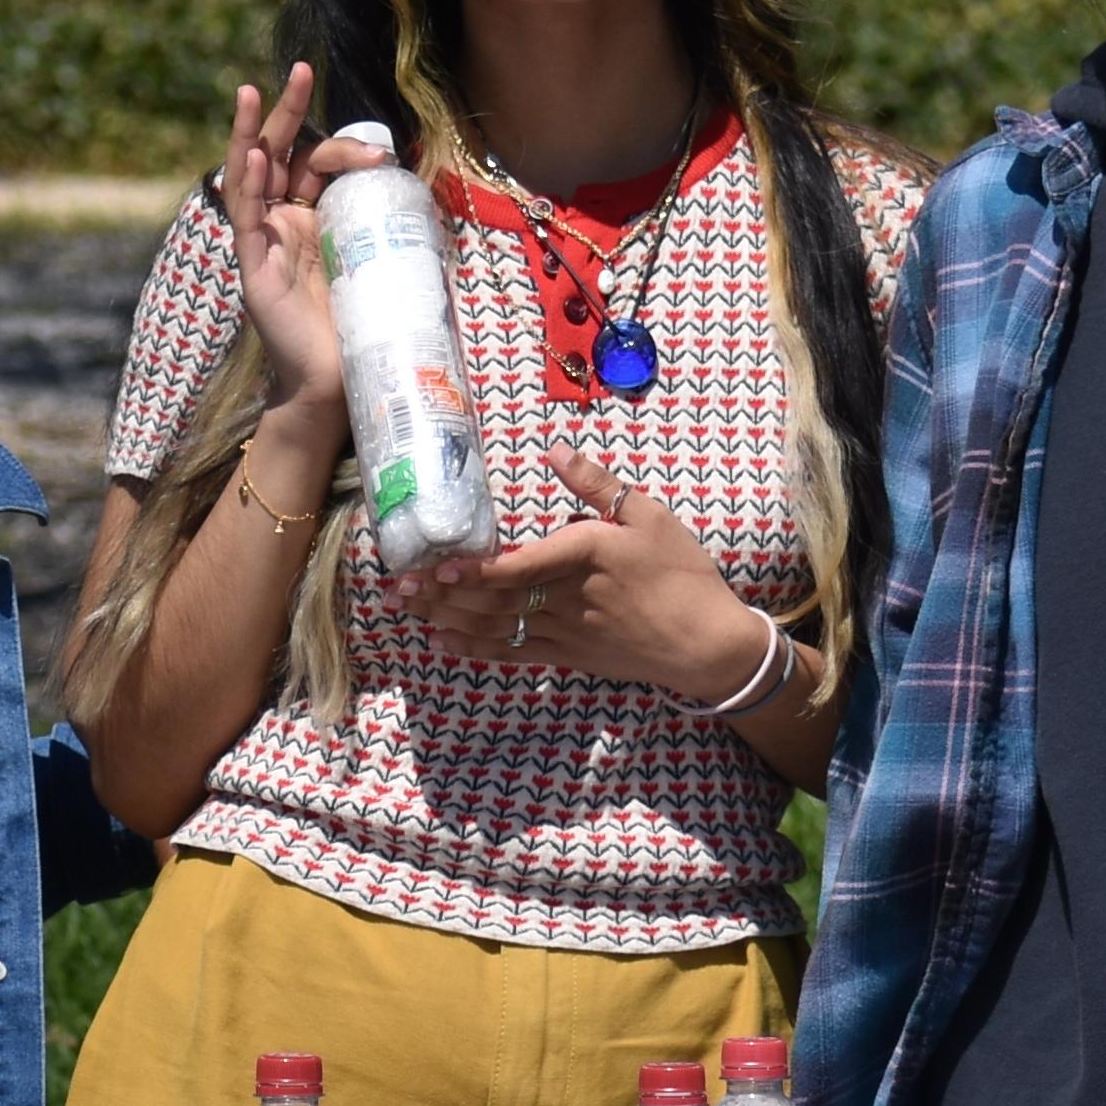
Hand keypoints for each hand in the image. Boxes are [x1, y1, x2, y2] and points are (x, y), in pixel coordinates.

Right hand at [210, 69, 371, 444]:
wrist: (336, 381)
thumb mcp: (380, 263)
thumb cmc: (360, 326)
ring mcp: (264, 240)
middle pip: (282, 153)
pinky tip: (253, 155)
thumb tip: (439, 199)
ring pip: (251, 174)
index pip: (321, 163)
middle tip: (301, 68)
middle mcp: (284, 220)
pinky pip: (244, 217)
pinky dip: (247, 184)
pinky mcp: (252, 265)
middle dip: (289, 110)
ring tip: (253, 91)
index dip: (349, 149)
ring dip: (251, 132)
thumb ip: (392, 231)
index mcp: (314, 216)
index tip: (384, 154)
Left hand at [397, 447, 767, 698]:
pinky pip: (513, 653)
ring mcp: (564, 631)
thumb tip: (556, 450)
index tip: (435, 565)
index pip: (517, 567)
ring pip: (495, 626)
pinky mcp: (568, 655)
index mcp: (585, 556)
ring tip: (409, 609)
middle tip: (396, 587)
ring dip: (448, 618)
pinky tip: (444, 642)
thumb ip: (599, 485)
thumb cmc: (684, 575)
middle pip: (493, 598)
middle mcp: (566, 598)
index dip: (472, 570)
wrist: (708, 645)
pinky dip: (476, 648)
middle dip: (441, 593)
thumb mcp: (651, 517)